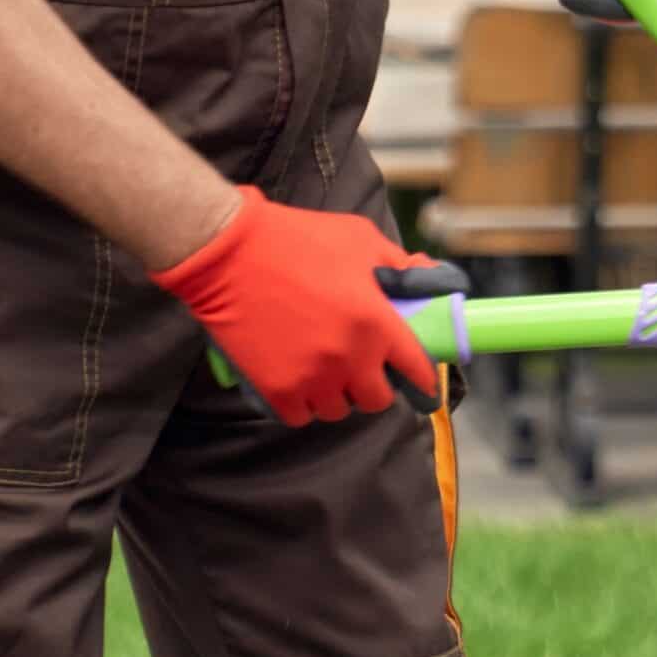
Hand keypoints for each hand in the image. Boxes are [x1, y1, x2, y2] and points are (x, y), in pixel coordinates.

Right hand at [150, 186, 463, 425]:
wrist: (228, 252)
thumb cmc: (299, 239)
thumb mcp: (361, 240)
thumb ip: (400, 264)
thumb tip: (429, 274)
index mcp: (377, 324)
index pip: (416, 368)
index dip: (423, 378)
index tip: (423, 383)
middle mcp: (350, 359)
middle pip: (376, 400)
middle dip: (375, 386)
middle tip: (365, 370)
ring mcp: (311, 378)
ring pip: (338, 410)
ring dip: (338, 396)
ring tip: (330, 375)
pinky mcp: (275, 389)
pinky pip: (300, 416)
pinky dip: (304, 405)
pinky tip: (302, 385)